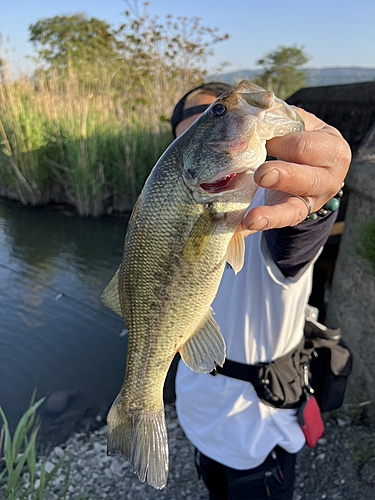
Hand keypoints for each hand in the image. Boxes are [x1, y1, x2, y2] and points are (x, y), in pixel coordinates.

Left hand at [242, 107, 351, 234]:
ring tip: (252, 217)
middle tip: (261, 174)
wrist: (313, 167)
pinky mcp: (295, 216)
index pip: (304, 146)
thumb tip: (253, 107)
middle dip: (283, 176)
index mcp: (332, 149)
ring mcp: (312, 202)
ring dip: (272, 213)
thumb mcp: (299, 125)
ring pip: (294, 210)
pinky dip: (260, 226)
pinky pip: (278, 224)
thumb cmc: (302, 139)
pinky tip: (243, 229)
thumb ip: (281, 117)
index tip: (259, 138)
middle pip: (306, 178)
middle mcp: (328, 179)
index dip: (281, 143)